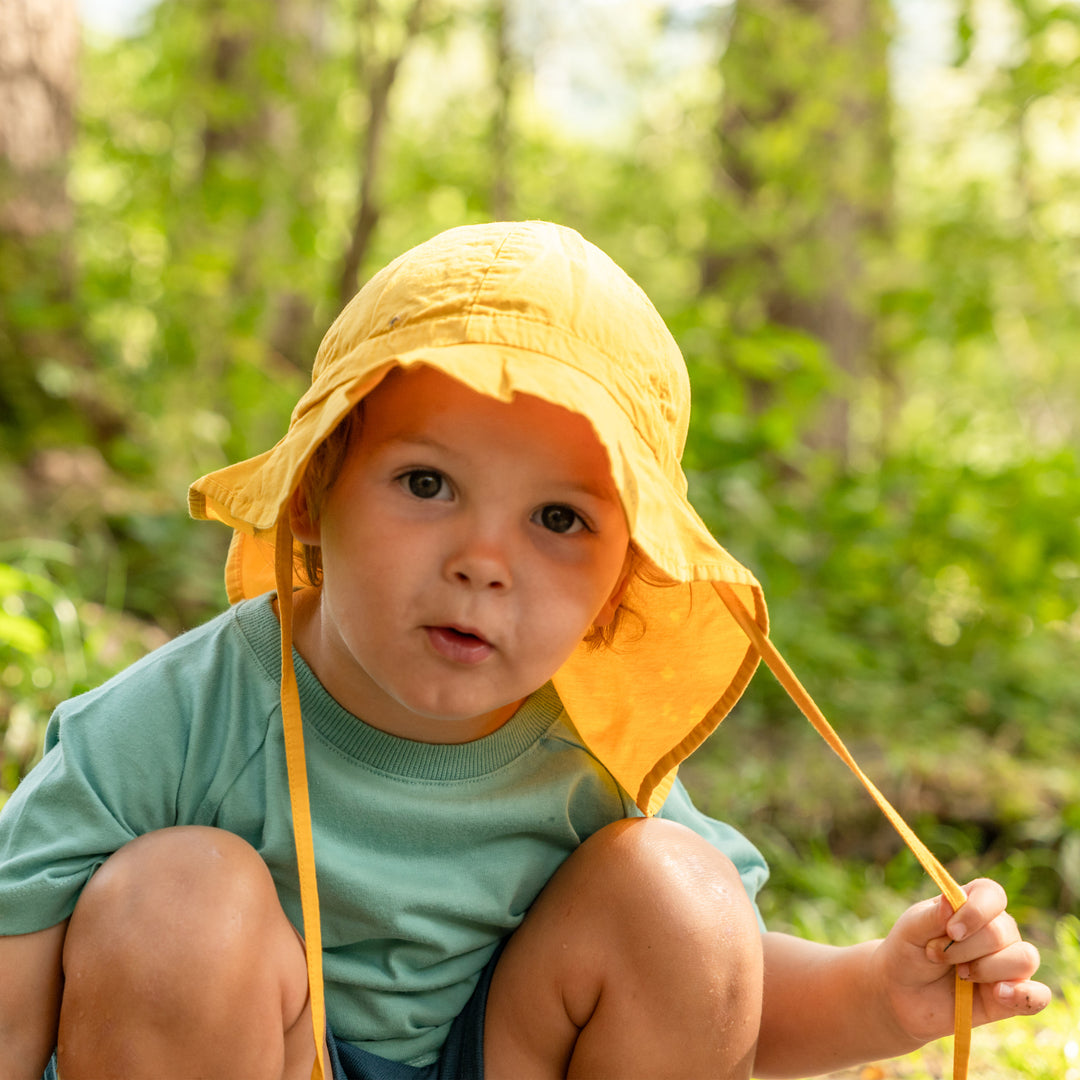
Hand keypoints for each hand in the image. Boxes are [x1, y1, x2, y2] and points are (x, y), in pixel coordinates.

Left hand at [873, 878, 1049, 1044]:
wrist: (901, 993)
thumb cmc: (908, 951)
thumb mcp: (911, 930)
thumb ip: (932, 916)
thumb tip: (951, 899)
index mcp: (971, 905)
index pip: (992, 894)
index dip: (976, 911)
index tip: (950, 930)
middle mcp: (996, 931)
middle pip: (1003, 931)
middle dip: (964, 948)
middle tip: (936, 956)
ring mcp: (1006, 964)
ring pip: (1024, 959)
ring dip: (987, 969)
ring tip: (959, 976)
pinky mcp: (1011, 997)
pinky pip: (1039, 995)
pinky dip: (1026, 995)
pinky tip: (998, 995)